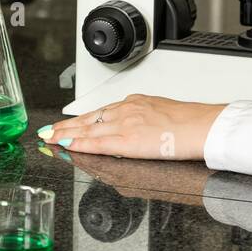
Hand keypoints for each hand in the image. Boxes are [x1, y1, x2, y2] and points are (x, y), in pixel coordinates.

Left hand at [38, 95, 227, 160]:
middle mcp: (126, 110)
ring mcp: (124, 125)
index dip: (81, 119)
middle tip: (48, 131)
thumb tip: (139, 128)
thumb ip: (146, 119)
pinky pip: (96, 143)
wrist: (203, 125)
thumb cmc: (191, 122)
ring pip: (87, 130)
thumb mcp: (163, 112)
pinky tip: (66, 147)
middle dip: (66, 126)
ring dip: (66, 135)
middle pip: (88, 119)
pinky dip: (78, 145)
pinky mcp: (126, 141)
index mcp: (136, 103)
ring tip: (49, 139)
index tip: (67, 123)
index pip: (101, 112)